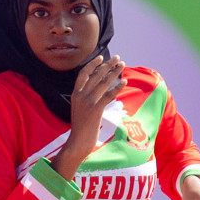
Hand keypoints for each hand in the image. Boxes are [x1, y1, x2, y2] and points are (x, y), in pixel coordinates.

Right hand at [51, 55, 123, 179]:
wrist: (77, 142)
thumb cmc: (80, 128)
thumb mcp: (79, 109)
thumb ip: (85, 98)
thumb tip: (96, 89)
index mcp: (75, 94)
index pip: (83, 74)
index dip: (93, 64)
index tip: (101, 57)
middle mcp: (80, 96)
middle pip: (96, 75)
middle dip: (108, 65)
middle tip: (118, 58)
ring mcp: (88, 102)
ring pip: (103, 82)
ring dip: (114, 72)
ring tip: (123, 65)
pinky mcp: (96, 110)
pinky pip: (108, 95)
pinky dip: (117, 87)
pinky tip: (124, 81)